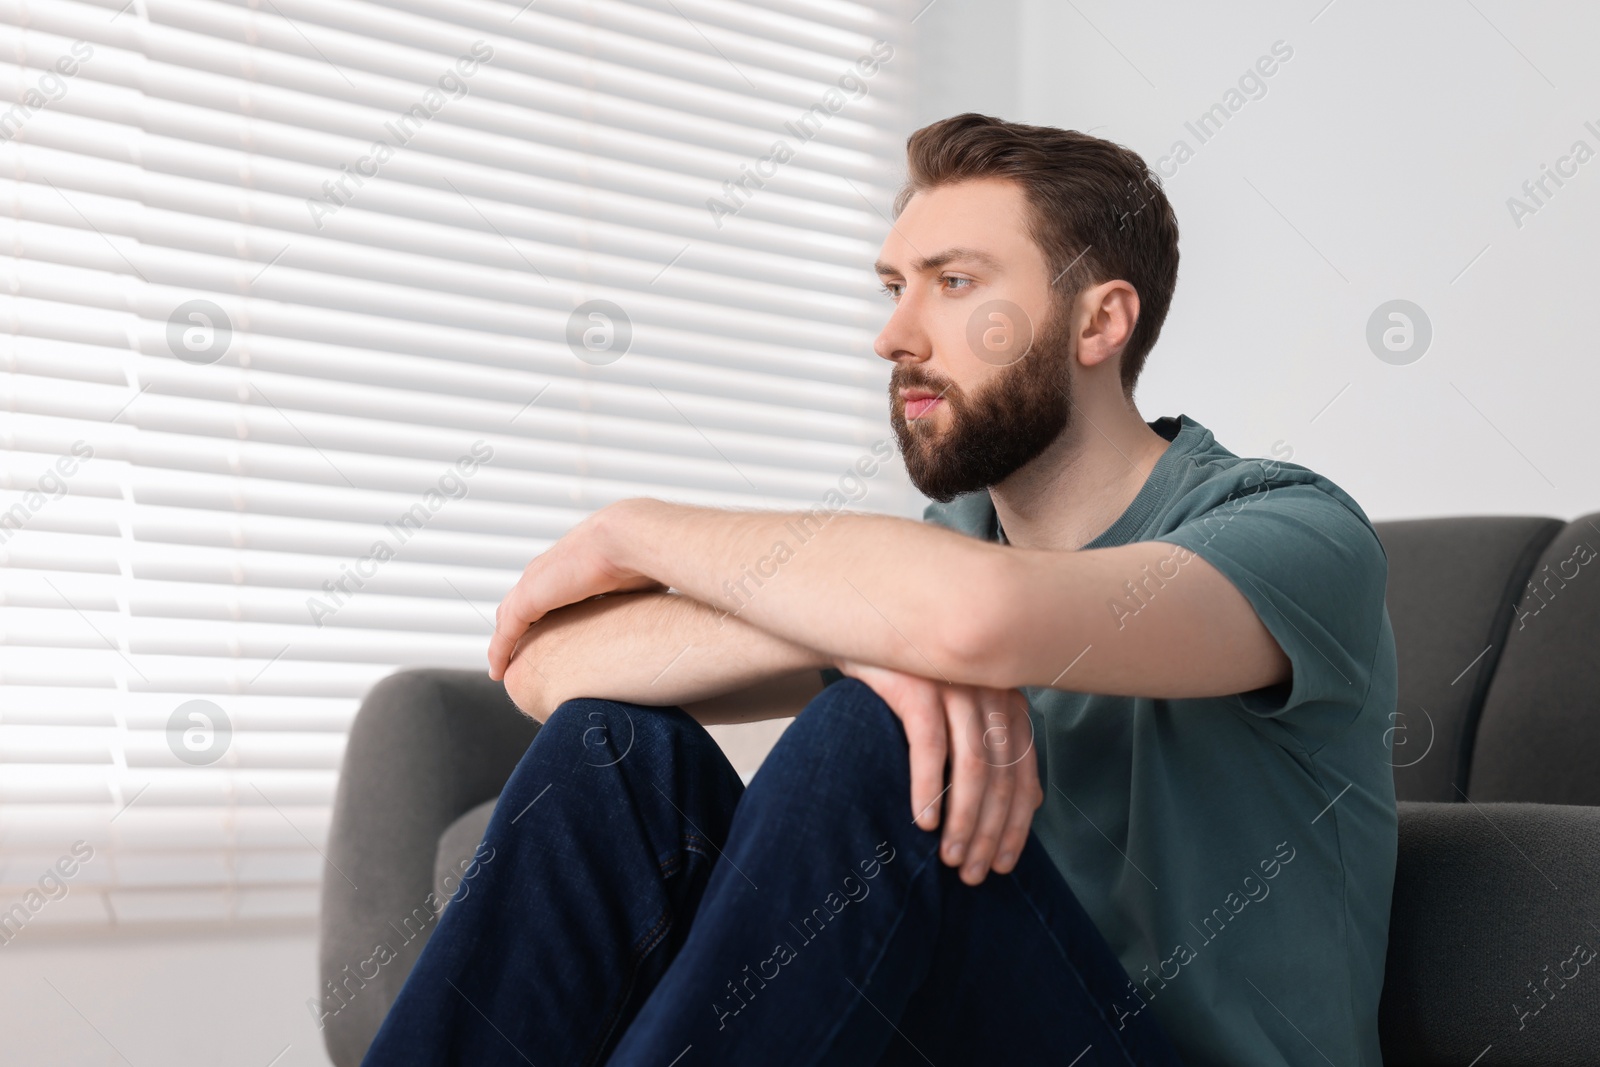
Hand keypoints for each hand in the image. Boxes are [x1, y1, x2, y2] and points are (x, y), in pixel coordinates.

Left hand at [487, 500, 664, 679]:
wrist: (632, 537)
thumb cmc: (646, 557)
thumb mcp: (637, 585)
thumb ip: (634, 601)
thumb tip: (654, 620)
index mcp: (572, 565)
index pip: (548, 592)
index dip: (544, 616)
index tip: (548, 638)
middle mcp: (548, 571)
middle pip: (520, 604)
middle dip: (516, 629)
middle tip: (518, 654)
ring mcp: (535, 582)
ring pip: (508, 618)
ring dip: (504, 643)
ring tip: (503, 667)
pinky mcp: (529, 597)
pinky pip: (507, 631)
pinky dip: (500, 650)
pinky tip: (498, 670)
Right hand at [836, 660, 1041, 884]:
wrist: (860, 634)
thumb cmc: (911, 683)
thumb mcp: (959, 713)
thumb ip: (994, 749)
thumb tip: (1032, 804)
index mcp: (1009, 703)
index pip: (1024, 776)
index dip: (1017, 827)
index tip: (1004, 866)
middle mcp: (992, 692)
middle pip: (1002, 778)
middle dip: (989, 833)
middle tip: (973, 874)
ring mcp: (958, 685)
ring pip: (973, 767)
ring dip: (964, 820)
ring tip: (949, 858)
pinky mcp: (920, 684)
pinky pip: (930, 746)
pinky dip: (929, 788)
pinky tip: (923, 820)